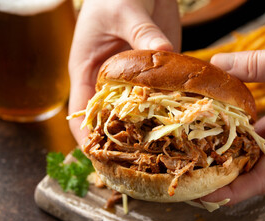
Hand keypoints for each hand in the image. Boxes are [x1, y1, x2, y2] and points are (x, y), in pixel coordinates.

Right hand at [68, 0, 180, 145]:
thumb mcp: (123, 11)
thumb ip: (141, 33)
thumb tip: (162, 52)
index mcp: (87, 71)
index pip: (82, 113)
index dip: (88, 137)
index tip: (102, 158)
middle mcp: (108, 81)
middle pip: (110, 119)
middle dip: (121, 140)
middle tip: (140, 162)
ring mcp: (132, 80)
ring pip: (137, 112)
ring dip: (148, 128)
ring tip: (165, 148)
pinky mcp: (153, 74)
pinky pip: (160, 96)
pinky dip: (168, 109)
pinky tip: (183, 120)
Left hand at [202, 18, 264, 204]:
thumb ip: (253, 65)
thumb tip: (218, 64)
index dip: (235, 190)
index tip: (208, 195)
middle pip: (262, 168)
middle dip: (231, 173)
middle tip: (200, 172)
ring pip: (264, 149)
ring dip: (238, 151)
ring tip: (207, 152)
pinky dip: (249, 130)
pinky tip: (230, 125)